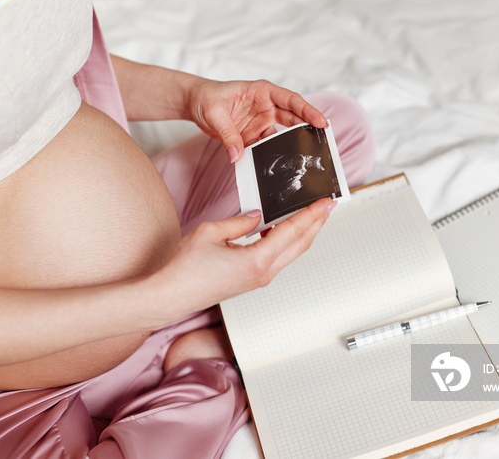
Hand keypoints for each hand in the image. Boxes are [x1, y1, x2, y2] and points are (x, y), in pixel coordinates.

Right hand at [148, 198, 335, 324]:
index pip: (292, 231)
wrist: (171, 296)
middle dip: (316, 223)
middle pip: (300, 244)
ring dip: (303, 233)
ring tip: (310, 215)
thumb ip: (239, 222)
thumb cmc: (185, 269)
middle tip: (327, 206)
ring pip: (291, 253)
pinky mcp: (251, 281)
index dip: (311, 214)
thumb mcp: (210, 232)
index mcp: (256, 260)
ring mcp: (258, 279)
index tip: (325, 202)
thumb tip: (257, 216)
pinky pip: (277, 258)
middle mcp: (263, 273)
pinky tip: (282, 230)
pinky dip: (286, 242)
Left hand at [187, 79, 326, 162]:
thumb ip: (227, 134)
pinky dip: (270, 157)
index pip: (291, 100)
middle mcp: (266, 106)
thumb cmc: (206, 97)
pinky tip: (276, 167)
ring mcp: (261, 122)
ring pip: (283, 135)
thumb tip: (237, 155)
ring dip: (291, 146)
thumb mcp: (214, 113)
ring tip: (303, 159)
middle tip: (322, 143)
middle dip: (308, 129)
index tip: (321, 122)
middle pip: (293, 119)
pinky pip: (266, 147)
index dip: (308, 111)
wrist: (195, 104)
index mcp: (262, 91)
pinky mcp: (254, 136)